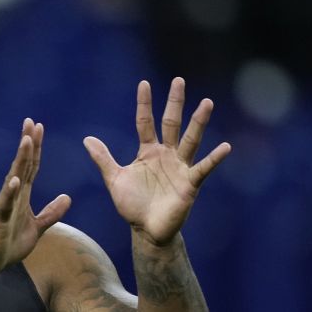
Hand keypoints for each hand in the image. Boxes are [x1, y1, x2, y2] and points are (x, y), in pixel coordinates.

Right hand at [0, 119, 70, 275]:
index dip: (36, 148)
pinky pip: (6, 205)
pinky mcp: (0, 221)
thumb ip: (51, 212)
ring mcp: (5, 206)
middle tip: (31, 122)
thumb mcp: (38, 227)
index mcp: (22, 196)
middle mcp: (12, 196)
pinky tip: (15, 181)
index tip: (39, 127)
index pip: (31, 167)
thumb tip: (68, 197)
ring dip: (20, 160)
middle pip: (22, 165)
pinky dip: (10, 193)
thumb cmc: (9, 244)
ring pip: (13, 179)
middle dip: (28, 144)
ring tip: (26, 141)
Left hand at [84, 78, 230, 245]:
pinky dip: (214, 158)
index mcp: (148, 152)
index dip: (144, 104)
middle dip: (174, 103)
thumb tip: (87, 139)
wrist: (147, 231)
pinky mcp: (190, 183)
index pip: (145, 122)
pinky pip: (204, 168)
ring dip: (198, 122)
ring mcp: (180, 168)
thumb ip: (103, 159)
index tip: (144, 83)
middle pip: (171, 123)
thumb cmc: (133, 206)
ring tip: (207, 102)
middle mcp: (166, 155)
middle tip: (179, 80)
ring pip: (191, 140)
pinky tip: (225, 147)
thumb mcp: (115, 180)